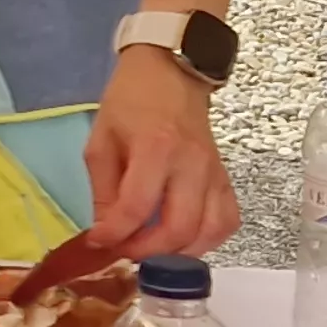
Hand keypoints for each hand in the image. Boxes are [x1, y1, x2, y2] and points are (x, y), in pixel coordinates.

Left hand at [80, 49, 238, 259]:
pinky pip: (227, 220)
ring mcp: (214, 172)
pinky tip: (183, 240)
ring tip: (152, 250)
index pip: (138, 206)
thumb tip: (104, 234)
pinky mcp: (226, 177)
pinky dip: (208, 240)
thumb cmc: (129, 103)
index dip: (116, 234)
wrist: (171, 73)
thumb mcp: (100, 141)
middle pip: (180, 227)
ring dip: (179, 252)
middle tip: (125, 252)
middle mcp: (191, 164)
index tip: (99, 243)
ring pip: (209, 231)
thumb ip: (102, 190)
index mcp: (155, 149)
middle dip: (148, 251)